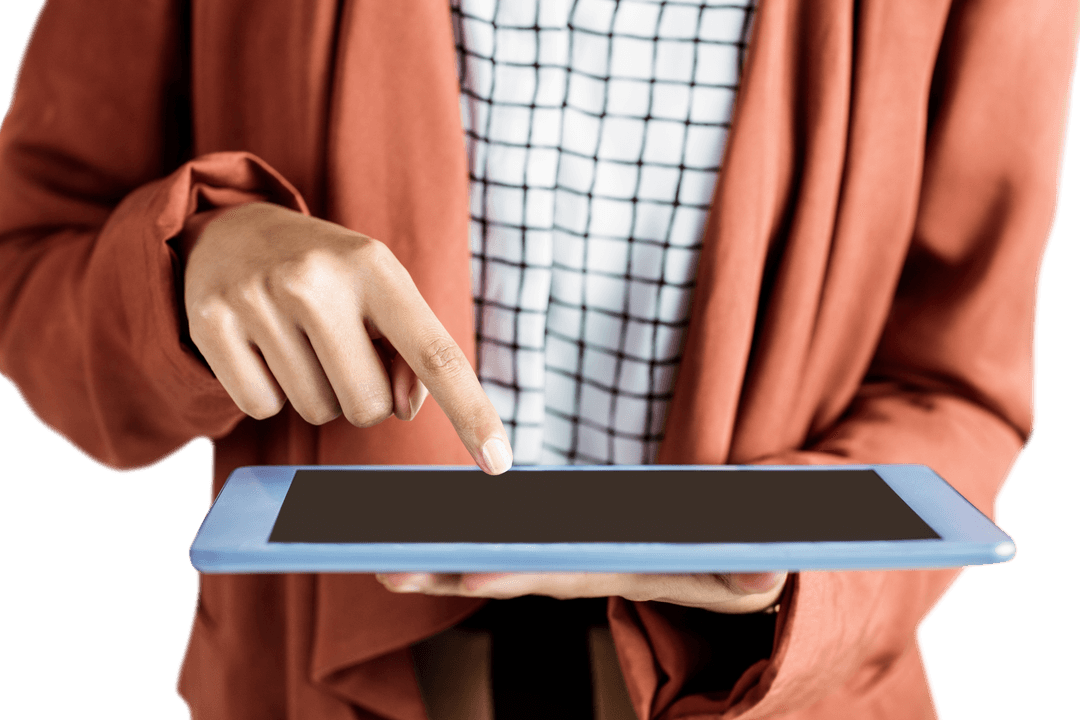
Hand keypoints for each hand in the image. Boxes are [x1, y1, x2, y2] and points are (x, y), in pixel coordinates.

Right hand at [182, 202, 512, 473]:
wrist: (233, 231)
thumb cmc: (329, 278)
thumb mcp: (381, 296)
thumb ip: (411, 354)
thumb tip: (400, 409)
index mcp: (376, 268)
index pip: (435, 354)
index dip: (471, 411)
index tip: (499, 461)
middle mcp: (317, 278)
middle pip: (369, 407)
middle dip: (362, 396)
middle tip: (338, 348)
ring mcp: (259, 298)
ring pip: (316, 411)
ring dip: (315, 391)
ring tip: (297, 338)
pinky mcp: (211, 323)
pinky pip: (260, 408)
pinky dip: (268, 392)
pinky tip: (262, 346)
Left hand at [375, 571, 788, 613]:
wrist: (722, 573)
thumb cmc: (727, 568)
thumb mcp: (744, 571)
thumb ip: (747, 573)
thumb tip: (760, 575)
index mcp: (612, 573)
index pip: (556, 576)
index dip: (513, 572)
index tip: (466, 570)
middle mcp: (575, 570)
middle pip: (504, 569)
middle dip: (445, 570)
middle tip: (385, 566)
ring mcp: (561, 558)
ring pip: (492, 557)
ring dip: (436, 557)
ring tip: (376, 549)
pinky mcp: (557, 542)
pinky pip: (500, 540)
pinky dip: (457, 538)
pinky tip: (413, 527)